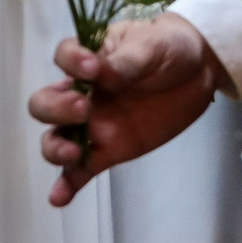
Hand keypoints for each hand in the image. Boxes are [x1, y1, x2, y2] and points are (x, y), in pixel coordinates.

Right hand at [25, 14, 220, 207]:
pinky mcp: (109, 151)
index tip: (93, 69)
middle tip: (84, 109)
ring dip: (56, 148)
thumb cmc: (166, 47)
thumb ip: (125, 61)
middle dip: (56, 109)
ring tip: (74, 153)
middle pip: (45, 104)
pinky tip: (59, 198)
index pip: (63, 57)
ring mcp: (93, 125)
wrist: (196, 72)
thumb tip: (101, 73)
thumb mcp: (150, 44)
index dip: (71, 63)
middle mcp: (82, 93)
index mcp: (89, 59)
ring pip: (56, 139)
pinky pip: (81, 170)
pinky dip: (67, 185)